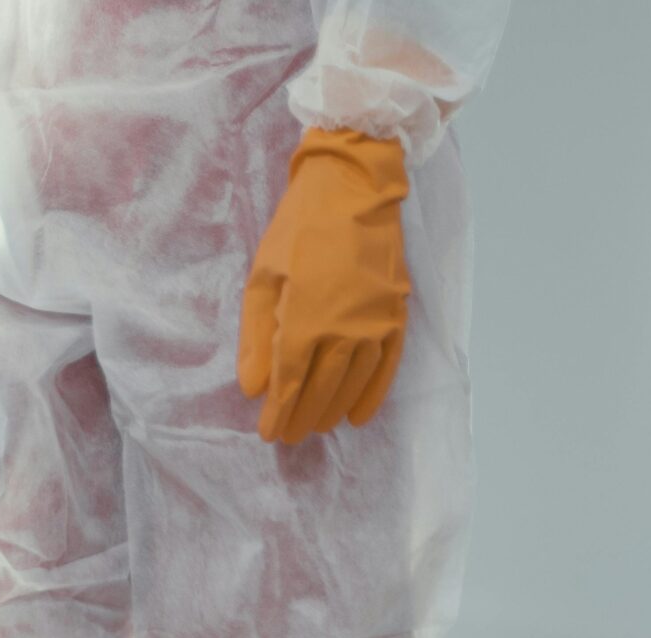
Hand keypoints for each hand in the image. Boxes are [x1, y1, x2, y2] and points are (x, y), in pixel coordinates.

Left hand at [237, 128, 410, 444]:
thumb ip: (257, 337)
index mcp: (304, 321)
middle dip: (303, 417)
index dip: (278, 413)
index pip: (288, 384)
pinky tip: (360, 414)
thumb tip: (253, 389)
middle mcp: (343, 329)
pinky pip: (388, 364)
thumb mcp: (262, 279)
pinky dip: (374, 393)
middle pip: (321, 389)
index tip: (268, 433)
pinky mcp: (397, 313)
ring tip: (319, 427)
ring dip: (334, 409)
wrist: (353, 188)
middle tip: (290, 437)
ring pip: (354, 382)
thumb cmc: (298, 229)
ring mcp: (375, 322)